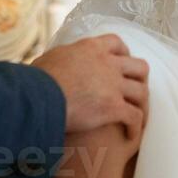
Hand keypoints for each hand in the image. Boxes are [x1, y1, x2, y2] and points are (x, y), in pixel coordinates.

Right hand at [32, 33, 148, 138]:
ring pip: (141, 92)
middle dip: (140, 78)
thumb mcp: (50, 59)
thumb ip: (62, 58)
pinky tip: (130, 135)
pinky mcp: (114, 107)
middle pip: (139, 66)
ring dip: (141, 104)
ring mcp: (113, 85)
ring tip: (138, 115)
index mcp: (91, 48)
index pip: (116, 43)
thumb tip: (56, 61)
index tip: (122, 62)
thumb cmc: (36, 80)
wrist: (39, 97)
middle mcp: (107, 63)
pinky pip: (135, 116)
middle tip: (134, 89)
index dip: (123, 53)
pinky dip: (135, 126)